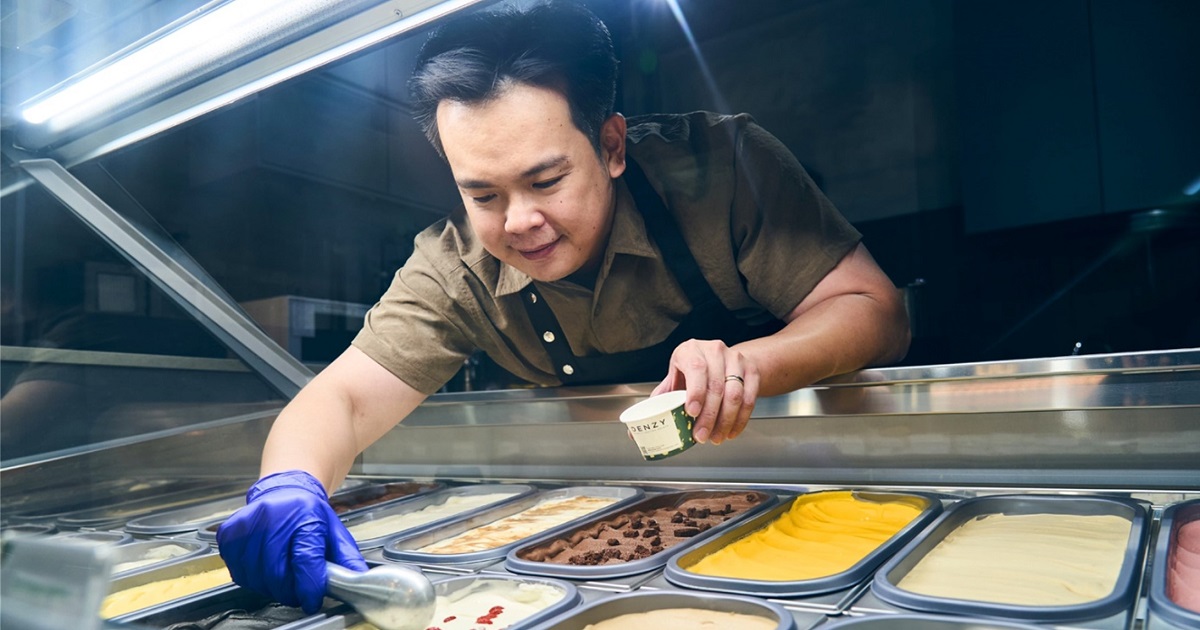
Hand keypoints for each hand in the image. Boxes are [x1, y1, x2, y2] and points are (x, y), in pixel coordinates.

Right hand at [217, 470, 366, 612]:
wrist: (284, 491)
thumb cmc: (308, 514)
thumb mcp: (334, 531)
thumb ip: (347, 557)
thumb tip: (359, 579)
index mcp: (305, 516)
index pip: (306, 561)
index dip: (310, 587)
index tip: (312, 599)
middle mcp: (274, 518)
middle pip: (278, 574)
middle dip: (290, 592)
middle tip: (298, 591)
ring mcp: (249, 524)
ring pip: (256, 577)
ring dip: (271, 587)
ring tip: (282, 577)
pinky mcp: (230, 532)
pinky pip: (238, 572)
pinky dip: (252, 579)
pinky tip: (264, 568)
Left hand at [652, 339, 757, 444]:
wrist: (722, 359)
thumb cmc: (692, 371)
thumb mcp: (674, 380)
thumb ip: (659, 402)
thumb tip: (634, 434)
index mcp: (690, 350)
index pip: (696, 369)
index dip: (696, 392)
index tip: (692, 413)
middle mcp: (714, 350)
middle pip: (716, 386)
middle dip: (709, 416)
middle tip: (701, 436)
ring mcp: (735, 359)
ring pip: (735, 394)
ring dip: (725, 421)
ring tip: (716, 437)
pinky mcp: (751, 370)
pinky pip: (750, 397)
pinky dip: (740, 419)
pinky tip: (731, 431)